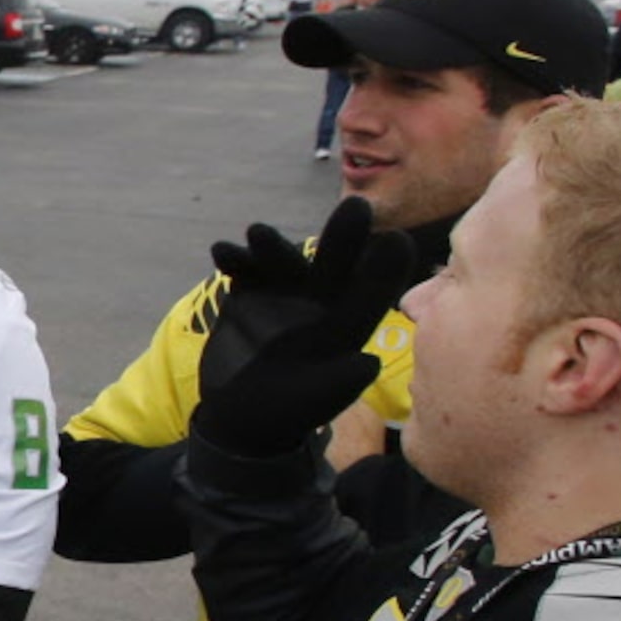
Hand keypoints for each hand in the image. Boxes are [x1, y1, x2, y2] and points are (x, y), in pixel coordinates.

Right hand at [193, 196, 413, 458]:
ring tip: (256, 232)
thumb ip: (339, 382)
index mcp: (346, 325)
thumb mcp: (315, 402)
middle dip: (344, 236)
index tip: (399, 240)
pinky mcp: (248, 293)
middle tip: (357, 205)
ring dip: (273, 245)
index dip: (385, 270)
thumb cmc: (288, 411)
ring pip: (284, 261)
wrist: (241, 416)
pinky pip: (243, 269)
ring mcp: (282, 293)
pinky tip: (221, 251)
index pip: (370, 293)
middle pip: (333, 265)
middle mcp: (319, 302)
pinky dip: (235, 258)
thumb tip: (369, 362)